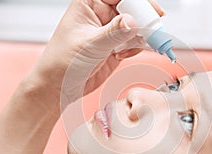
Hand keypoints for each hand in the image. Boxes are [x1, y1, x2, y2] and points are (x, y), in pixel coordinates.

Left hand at [30, 0, 163, 107]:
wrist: (60, 86)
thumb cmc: (61, 62)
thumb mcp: (89, 45)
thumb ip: (113, 33)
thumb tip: (133, 21)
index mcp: (89, 3)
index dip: (137, 2)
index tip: (151, 12)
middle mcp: (101, 14)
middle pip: (132, 7)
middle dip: (144, 19)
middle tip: (152, 30)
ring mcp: (110, 31)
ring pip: (137, 25)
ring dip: (141, 35)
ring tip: (135, 46)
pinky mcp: (116, 46)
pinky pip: (135, 41)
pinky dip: (136, 47)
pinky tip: (123, 54)